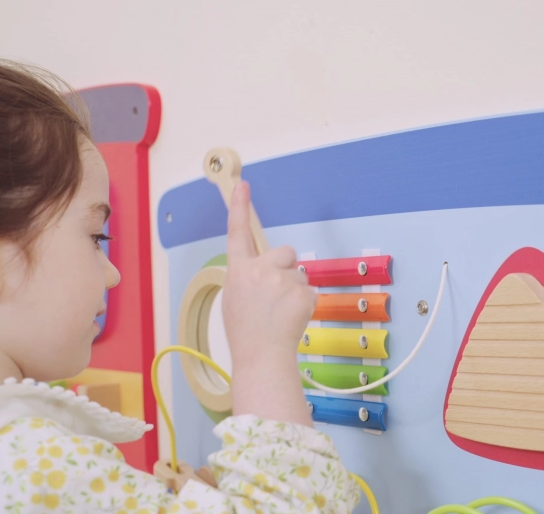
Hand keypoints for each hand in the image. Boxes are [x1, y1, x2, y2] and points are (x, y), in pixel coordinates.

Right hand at [222, 181, 315, 425]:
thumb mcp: (234, 299)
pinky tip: (292, 319)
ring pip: (298, 274)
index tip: (242, 185)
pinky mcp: (301, 292)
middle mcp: (258, 270)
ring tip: (281, 314)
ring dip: (294, 289)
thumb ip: (247, 277)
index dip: (239, 207)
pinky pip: (309, 290)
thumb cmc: (246, 333)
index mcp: (238, 271)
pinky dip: (305, 304)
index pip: (238, 233)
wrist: (262, 357)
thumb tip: (263, 272)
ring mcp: (281, 280)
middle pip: (284, 252)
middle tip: (275, 296)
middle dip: (284, 268)